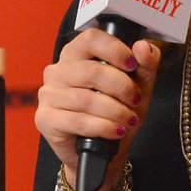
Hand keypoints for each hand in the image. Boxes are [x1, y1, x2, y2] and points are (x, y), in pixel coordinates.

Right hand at [35, 29, 160, 190]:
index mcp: (76, 55)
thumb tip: (144, 47)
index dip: (114, 49)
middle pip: (91, 71)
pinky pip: (77, 120)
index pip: (91, 38)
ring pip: (85, 99)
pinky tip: (116, 131)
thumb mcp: (138, 87)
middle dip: (121, 87)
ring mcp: (48, 95)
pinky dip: (103, 127)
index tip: (132, 65)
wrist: (101, 152)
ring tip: (129, 120)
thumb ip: (145, 65)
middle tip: (135, 100)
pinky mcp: (44, 119)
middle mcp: (57, 71)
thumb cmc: (116, 113)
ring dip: (115, 111)